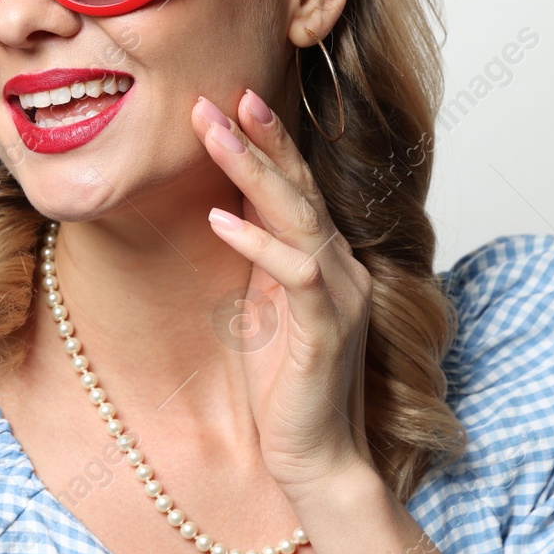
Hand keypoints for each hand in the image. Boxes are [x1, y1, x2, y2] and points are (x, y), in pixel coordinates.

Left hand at [190, 89, 375, 494]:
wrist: (314, 457)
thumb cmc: (282, 386)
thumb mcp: (262, 306)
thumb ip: (259, 256)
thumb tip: (227, 205)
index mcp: (325, 260)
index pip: (298, 187)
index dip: (270, 141)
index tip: (233, 98)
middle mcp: (340, 269)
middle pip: (300, 188)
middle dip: (259, 138)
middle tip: (218, 96)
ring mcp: (339, 297)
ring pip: (299, 218)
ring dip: (253, 171)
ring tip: (212, 132)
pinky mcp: (325, 331)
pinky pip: (295, 274)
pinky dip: (257, 243)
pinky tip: (220, 218)